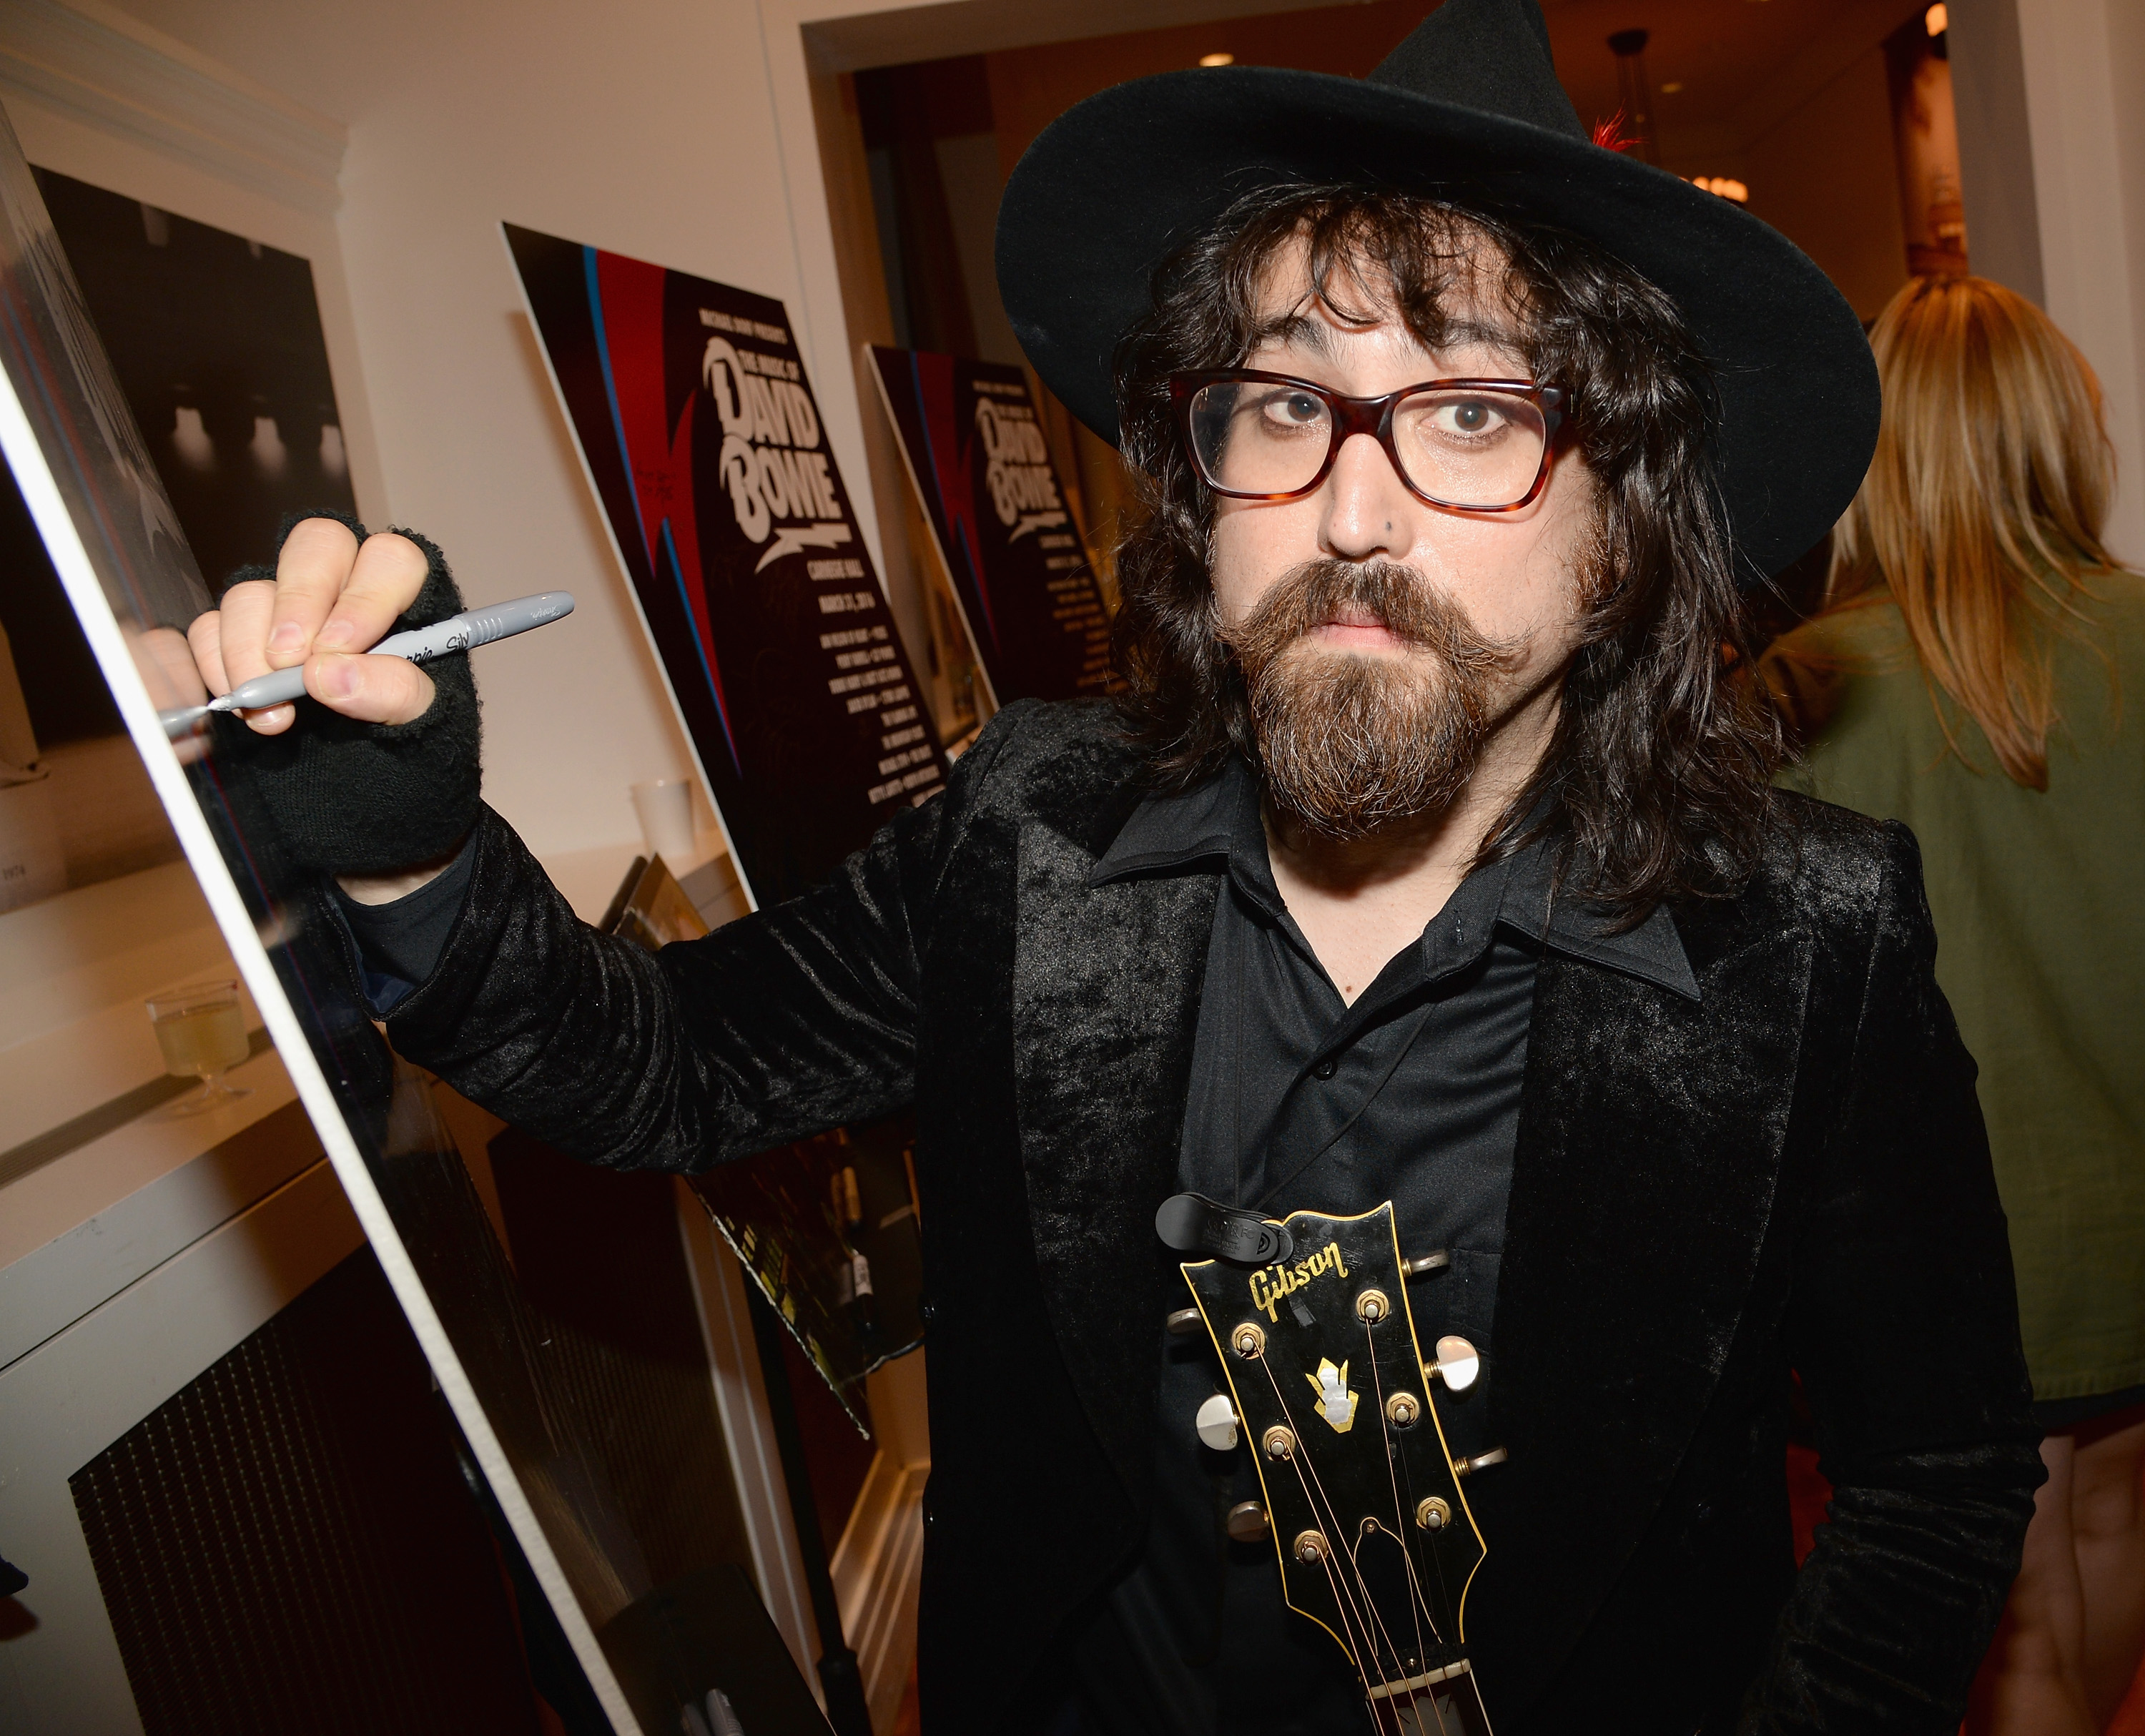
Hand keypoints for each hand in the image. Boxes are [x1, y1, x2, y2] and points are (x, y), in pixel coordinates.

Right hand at [189, 514, 483, 882]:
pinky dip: (212, 664)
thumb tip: (330, 672)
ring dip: (250, 650)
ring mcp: (287, 619)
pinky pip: (208, 629)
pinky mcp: (239, 650)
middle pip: (315, 547)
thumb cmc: (413, 766)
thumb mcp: (427, 734)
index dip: (362, 596)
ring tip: (275, 719)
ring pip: (253, 591)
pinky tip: (237, 709)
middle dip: (297, 603)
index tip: (340, 649)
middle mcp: (347, 595)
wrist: (371, 823)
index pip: (389, 560)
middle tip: (289, 666)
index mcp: (410, 604)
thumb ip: (394, 694)